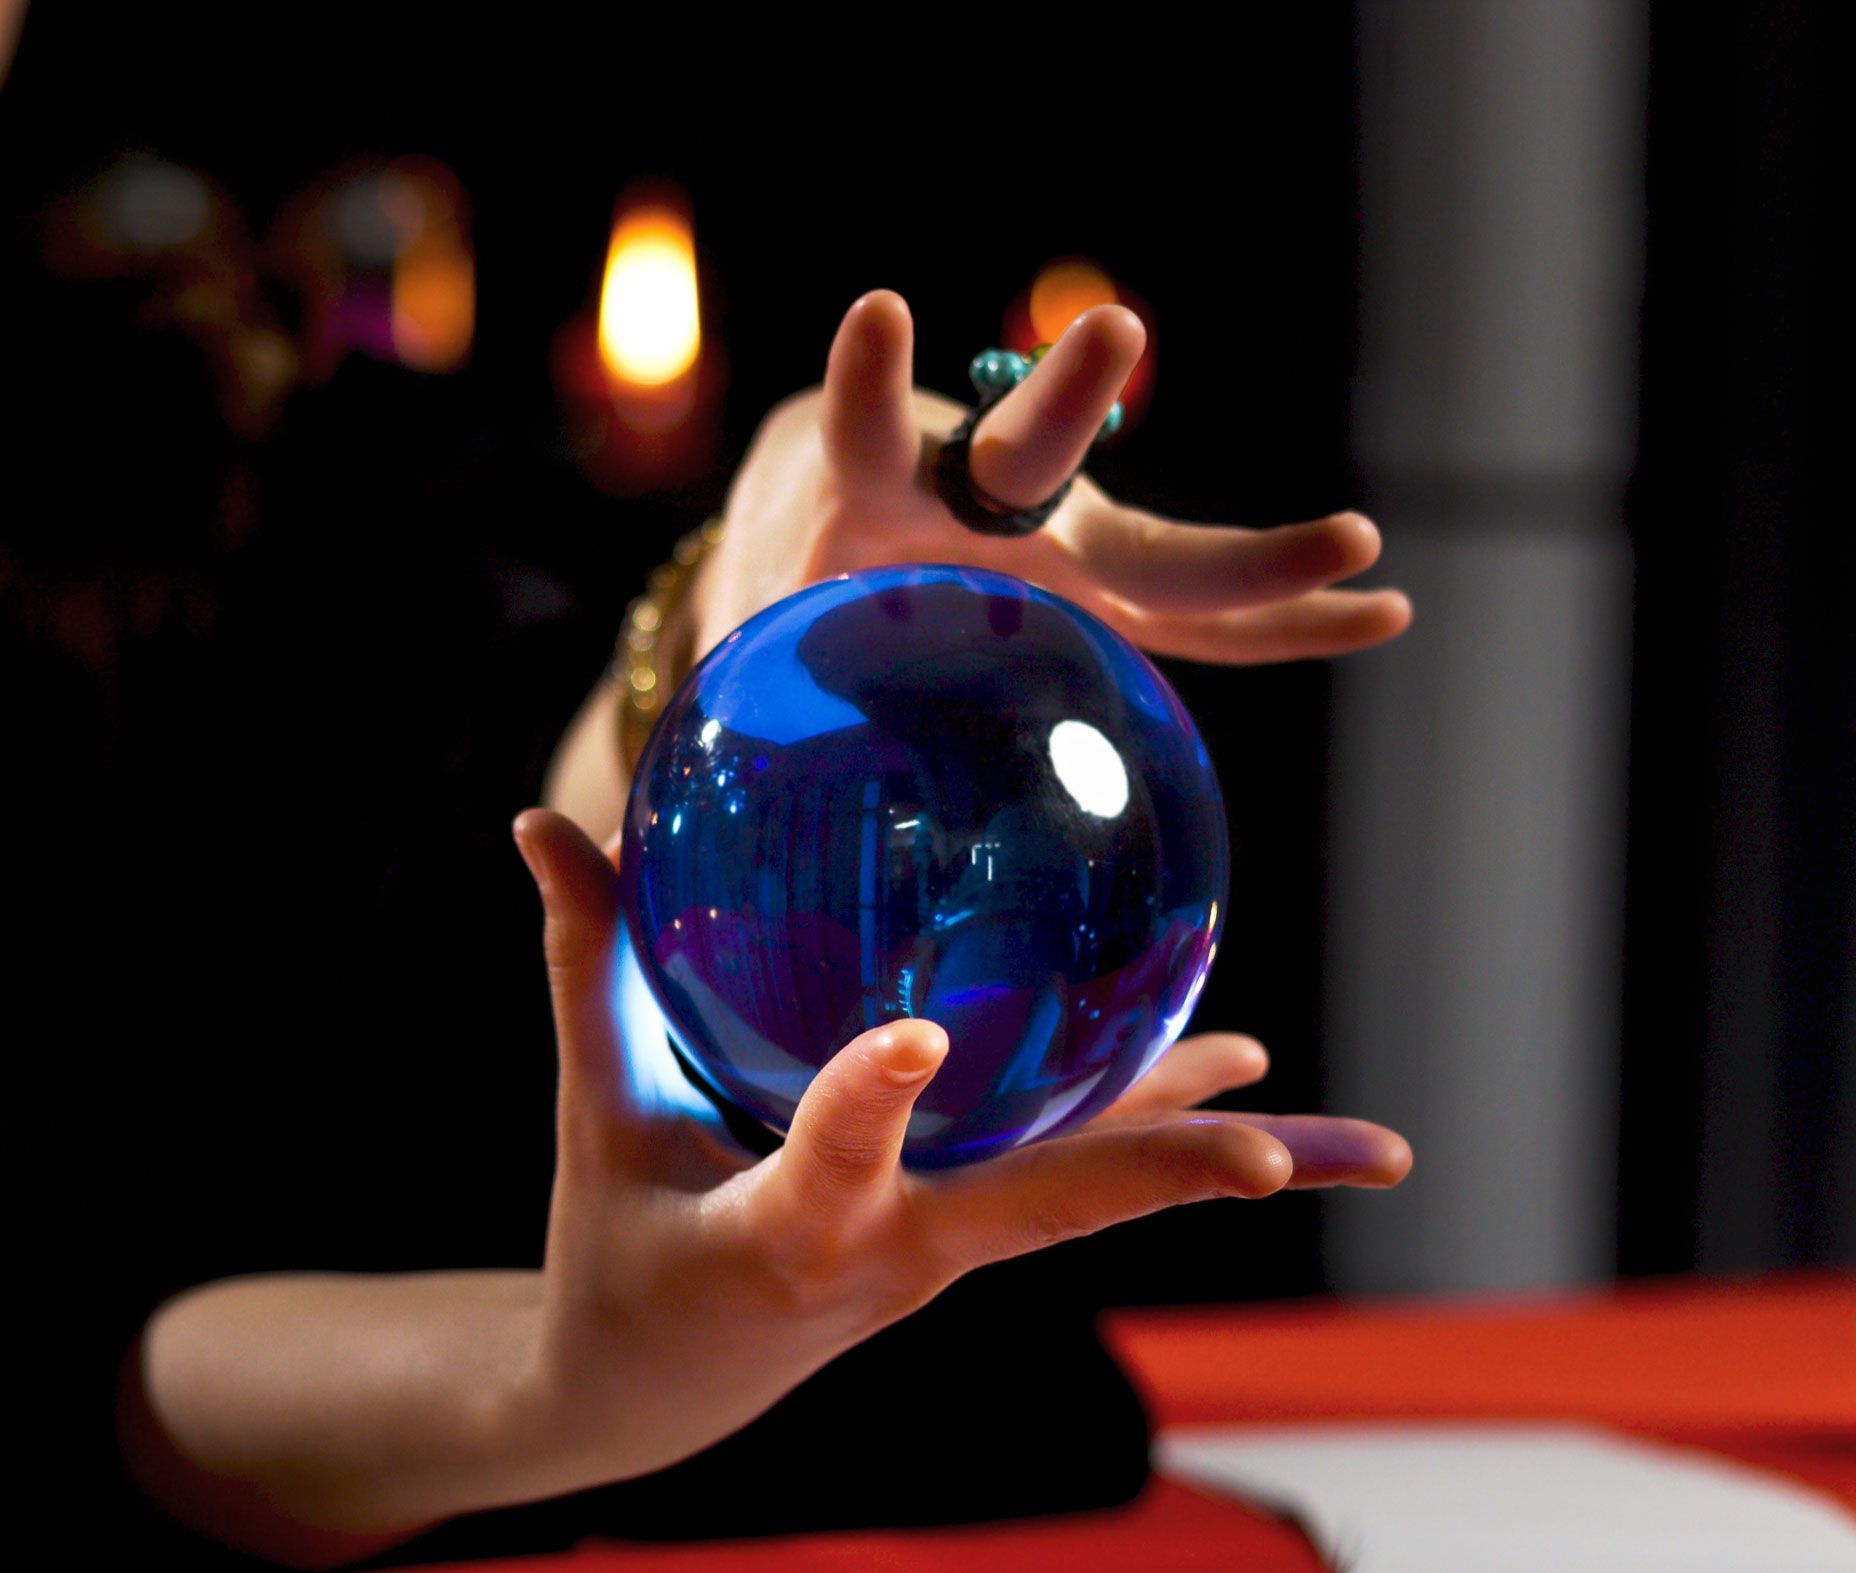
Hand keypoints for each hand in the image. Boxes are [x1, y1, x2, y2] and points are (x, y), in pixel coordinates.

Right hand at [124, 809, 1408, 1564]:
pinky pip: (1077, 1177)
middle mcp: (894, 1253)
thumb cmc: (617, 1254)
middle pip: (1049, 1209)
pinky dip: (1161, 1130)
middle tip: (1288, 1156)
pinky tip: (1243, 1074)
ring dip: (1218, 1162)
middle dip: (1170, 1176)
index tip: (915, 1039)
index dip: (869, 1107)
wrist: (657, 1395)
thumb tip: (539, 823)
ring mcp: (949, 1252)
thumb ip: (585, 969)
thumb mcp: (594, 1121)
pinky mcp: (968, 1240)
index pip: (828, 1167)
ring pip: (1095, 1196)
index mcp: (779, 1237)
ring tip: (1358, 1145)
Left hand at [685, 289, 1410, 667]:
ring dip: (1247, 562)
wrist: (830, 538)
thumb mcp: (745, 621)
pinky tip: (1378, 612)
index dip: (868, 381)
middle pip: (1029, 452)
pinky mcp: (1101, 579)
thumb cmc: (773, 590)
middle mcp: (978, 496)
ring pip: (1150, 548)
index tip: (876, 311)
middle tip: (1111, 336)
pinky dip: (1277, 619)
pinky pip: (1197, 611)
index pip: (868, 428)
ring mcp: (1055, 536)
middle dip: (1065, 402)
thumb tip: (640, 816)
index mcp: (865, 488)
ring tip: (1354, 550)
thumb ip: (733, 678)